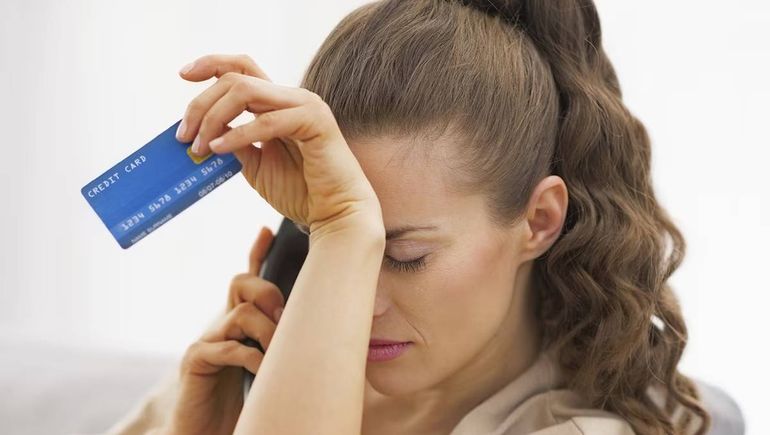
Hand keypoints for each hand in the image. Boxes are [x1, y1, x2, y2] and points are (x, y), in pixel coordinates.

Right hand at [164, 227, 284, 434]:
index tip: (267, 231)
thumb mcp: (272, 365)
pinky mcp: (196, 362)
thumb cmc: (249, 401)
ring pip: (241, 314)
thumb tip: (325, 327)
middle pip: (241, 283)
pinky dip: (250, 357)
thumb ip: (284, 342)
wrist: (211, 434)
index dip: (256, 253)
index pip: (248, 279)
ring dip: (267, 332)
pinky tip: (260, 371)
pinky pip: (227, 347)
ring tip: (275, 355)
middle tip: (284, 317)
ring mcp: (207, 341)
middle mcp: (222, 325)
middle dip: (268, 293)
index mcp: (241, 324)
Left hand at [175, 54, 383, 241]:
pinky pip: (267, 121)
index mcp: (279, 104)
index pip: (242, 68)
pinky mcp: (316, 121)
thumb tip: (199, 136)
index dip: (210, 64)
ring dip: (213, 117)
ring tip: (198, 146)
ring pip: (245, 90)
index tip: (183, 75)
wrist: (335, 214)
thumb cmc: (301, 192)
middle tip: (183, 135)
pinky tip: (218, 150)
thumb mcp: (255, 165)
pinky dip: (237, 135)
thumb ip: (234, 144)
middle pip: (235, 78)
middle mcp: (292, 97)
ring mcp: (306, 105)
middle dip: (201, 104)